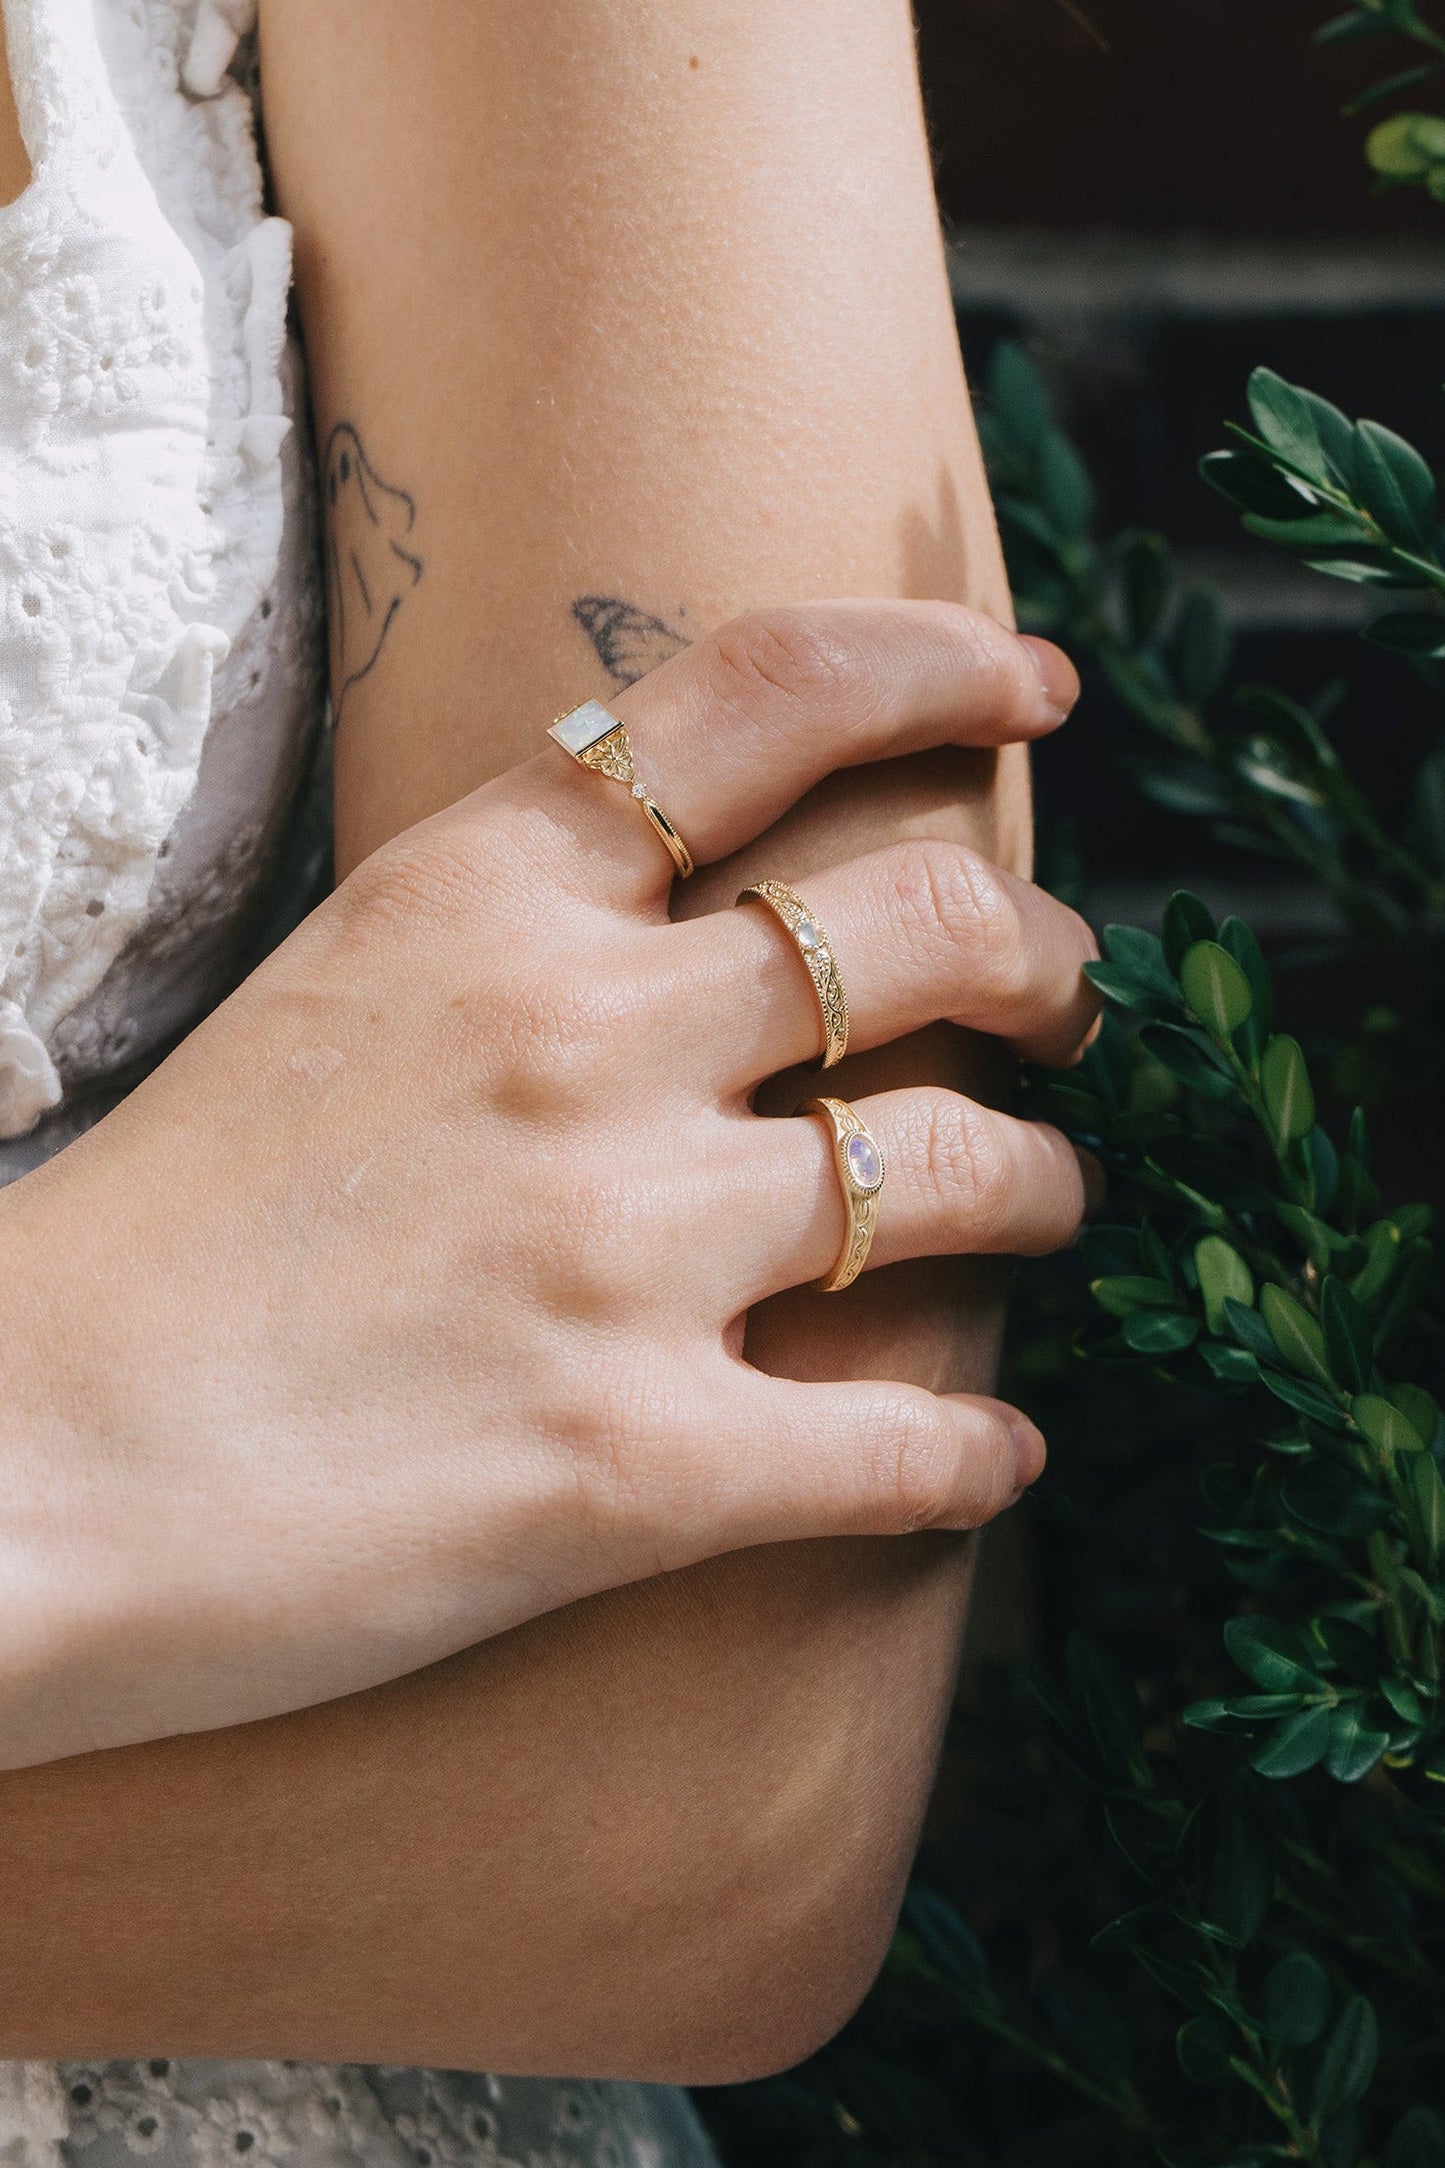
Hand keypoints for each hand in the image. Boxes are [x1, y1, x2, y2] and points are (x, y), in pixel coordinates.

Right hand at [0, 600, 1096, 1768]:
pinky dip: (978, 1451)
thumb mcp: (327, 1006)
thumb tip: (682, 953)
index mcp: (484, 902)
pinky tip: (998, 1453)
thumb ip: (511, 952)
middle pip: (924, 934)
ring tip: (1050, 1205)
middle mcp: (584, 1043)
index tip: (1038, 691)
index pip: (761, 699)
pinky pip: (902, 1444)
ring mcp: (623, 1252)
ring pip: (959, 1179)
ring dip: (1045, 1189)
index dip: (936, 666)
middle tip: (1069, 1002)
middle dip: (1046, 962)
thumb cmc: (143, 1247)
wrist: (3, 1470)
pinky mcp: (637, 1465)